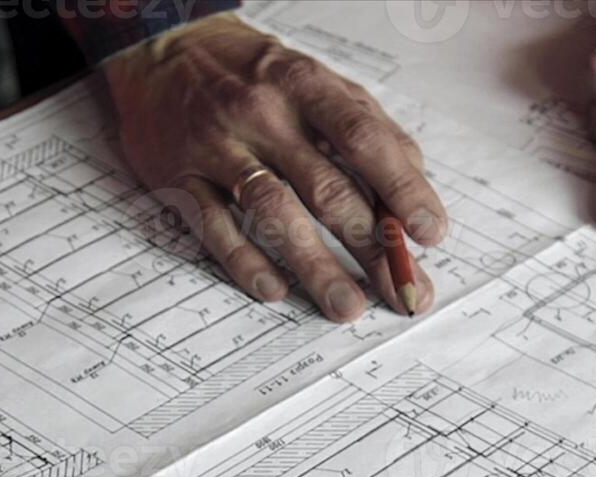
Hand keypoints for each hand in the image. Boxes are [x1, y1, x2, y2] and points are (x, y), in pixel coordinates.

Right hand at [103, 15, 445, 319]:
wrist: (164, 51)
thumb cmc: (256, 76)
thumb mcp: (317, 83)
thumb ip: (368, 130)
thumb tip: (413, 190)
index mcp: (305, 85)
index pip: (364, 140)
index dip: (401, 188)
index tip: (430, 233)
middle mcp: (262, 114)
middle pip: (326, 187)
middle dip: (371, 246)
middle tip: (404, 290)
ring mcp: (217, 147)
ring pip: (273, 212)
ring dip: (315, 265)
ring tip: (349, 306)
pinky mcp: (180, 177)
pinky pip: (215, 228)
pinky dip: (247, 264)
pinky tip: (277, 291)